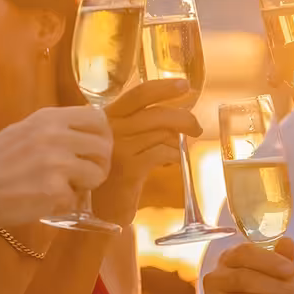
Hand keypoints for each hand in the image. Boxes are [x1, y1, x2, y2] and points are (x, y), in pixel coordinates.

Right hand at [0, 105, 111, 226]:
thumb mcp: (21, 132)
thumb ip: (53, 131)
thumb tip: (85, 135)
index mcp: (48, 118)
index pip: (97, 118)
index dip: (102, 136)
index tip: (95, 150)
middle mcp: (55, 136)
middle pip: (104, 147)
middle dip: (99, 164)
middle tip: (84, 177)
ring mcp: (57, 164)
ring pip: (97, 174)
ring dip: (84, 185)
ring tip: (60, 188)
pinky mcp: (54, 192)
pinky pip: (75, 199)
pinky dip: (62, 204)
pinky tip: (40, 202)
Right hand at [93, 78, 202, 225]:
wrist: (97, 209)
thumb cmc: (112, 175)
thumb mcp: (119, 144)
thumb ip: (138, 126)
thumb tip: (177, 114)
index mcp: (105, 118)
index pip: (138, 94)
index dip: (164, 88)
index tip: (184, 85)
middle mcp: (109, 129)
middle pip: (156, 113)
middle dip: (184, 117)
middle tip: (195, 128)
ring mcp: (117, 148)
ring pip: (163, 134)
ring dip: (176, 143)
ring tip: (175, 152)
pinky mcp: (128, 167)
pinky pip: (163, 152)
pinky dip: (173, 156)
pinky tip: (171, 162)